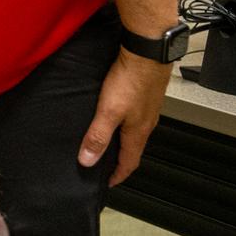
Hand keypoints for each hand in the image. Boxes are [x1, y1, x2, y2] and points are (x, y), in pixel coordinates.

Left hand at [78, 49, 169, 185]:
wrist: (147, 52)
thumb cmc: (132, 80)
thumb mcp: (109, 111)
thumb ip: (98, 136)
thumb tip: (88, 160)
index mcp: (139, 132)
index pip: (130, 163)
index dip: (118, 175)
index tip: (108, 183)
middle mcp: (147, 123)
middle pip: (133, 148)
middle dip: (119, 159)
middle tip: (104, 164)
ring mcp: (147, 108)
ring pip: (134, 132)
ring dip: (121, 140)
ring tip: (105, 141)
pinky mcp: (145, 95)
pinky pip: (134, 116)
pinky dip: (123, 123)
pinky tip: (113, 115)